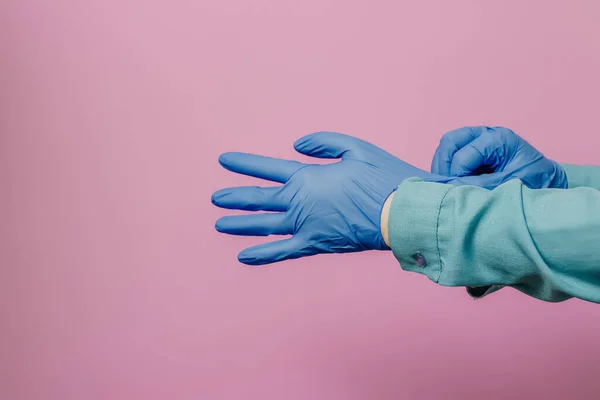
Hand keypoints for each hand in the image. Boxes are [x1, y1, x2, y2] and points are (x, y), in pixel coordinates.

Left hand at [212, 132, 435, 264]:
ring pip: (265, 225)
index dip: (244, 163)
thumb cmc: (384, 177)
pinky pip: (284, 251)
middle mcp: (300, 202)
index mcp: (308, 177)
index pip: (267, 167)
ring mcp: (306, 226)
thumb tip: (294, 144)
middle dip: (235, 197)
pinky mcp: (317, 245)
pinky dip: (263, 254)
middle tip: (216, 198)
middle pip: (260, 199)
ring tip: (219, 223)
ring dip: (241, 223)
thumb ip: (322, 143)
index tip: (223, 160)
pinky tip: (244, 256)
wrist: (404, 212)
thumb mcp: (355, 148)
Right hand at [431, 126, 566, 188]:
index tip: (460, 191)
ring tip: (449, 184)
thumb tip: (452, 187)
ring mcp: (477, 140)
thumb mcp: (509, 185)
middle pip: (450, 141)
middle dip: (444, 164)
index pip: (464, 154)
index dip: (457, 174)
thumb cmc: (535, 182)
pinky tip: (453, 180)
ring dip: (443, 166)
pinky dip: (447, 167)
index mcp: (498, 139)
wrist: (547, 183)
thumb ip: (480, 185)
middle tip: (446, 185)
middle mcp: (485, 134)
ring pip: (446, 146)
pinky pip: (450, 154)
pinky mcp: (472, 150)